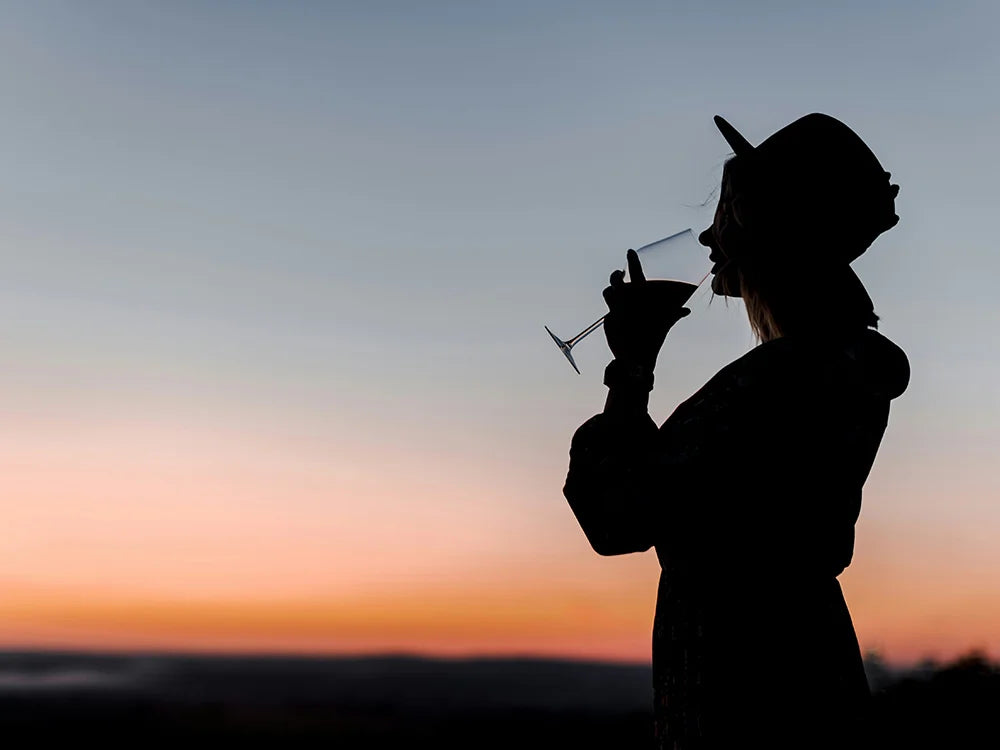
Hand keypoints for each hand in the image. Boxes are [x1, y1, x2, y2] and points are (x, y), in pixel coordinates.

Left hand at [602, 249, 690, 369]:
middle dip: (616, 276)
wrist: (635, 359)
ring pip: (608, 293)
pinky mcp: (607, 320)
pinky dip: (614, 311)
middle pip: (616, 281)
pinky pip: (609, 312)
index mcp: (640, 297)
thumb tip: (686, 311)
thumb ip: (674, 315)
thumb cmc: (652, 339)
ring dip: (612, 290)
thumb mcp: (664, 325)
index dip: (632, 261)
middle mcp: (625, 301)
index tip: (629, 251)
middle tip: (619, 273)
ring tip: (616, 290)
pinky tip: (619, 315)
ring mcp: (614, 310)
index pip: (636, 273)